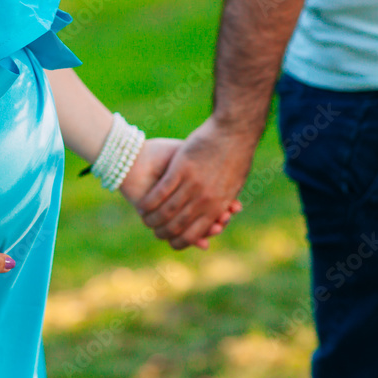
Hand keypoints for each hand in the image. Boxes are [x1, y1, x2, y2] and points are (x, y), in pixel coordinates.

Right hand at [138, 116, 255, 249]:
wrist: (233, 134)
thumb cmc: (235, 159)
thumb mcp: (233, 186)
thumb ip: (223, 203)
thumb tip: (221, 217)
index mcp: (217, 207)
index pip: (193, 234)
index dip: (180, 242)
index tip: (171, 243)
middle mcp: (204, 200)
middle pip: (178, 226)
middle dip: (164, 233)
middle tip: (155, 234)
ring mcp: (192, 185)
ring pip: (167, 211)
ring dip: (153, 220)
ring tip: (145, 220)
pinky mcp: (180, 170)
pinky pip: (161, 192)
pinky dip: (149, 203)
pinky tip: (142, 206)